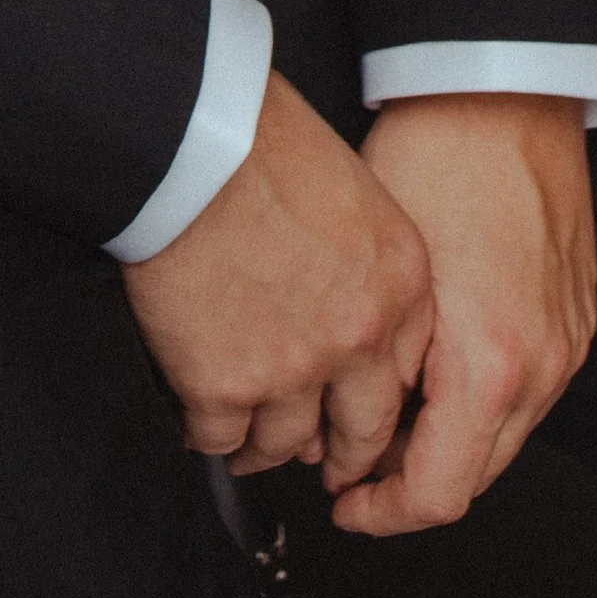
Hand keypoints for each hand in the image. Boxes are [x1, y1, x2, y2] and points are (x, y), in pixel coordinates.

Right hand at [120, 69, 434, 484]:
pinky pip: (219, 438)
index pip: (406, 374)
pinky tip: (200, 422)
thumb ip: (362, 255)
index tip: (359, 409)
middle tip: (322, 460)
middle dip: (340, 452)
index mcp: (399, 282)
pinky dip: (208, 435)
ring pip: (285, 443)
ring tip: (247, 440)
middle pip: (360, 430)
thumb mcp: (351, 185)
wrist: (191, 138)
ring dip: (266, 446)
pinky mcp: (224, 386)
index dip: (377, 399)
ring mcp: (292, 369)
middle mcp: (358, 336)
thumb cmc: (259, 137)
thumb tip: (338, 294)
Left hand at [330, 91, 596, 535]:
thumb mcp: (381, 273)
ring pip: (501, 436)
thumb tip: (343, 425)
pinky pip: (528, 388)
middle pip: (473, 476)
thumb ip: (373, 366)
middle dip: (406, 477)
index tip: (343, 499)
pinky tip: (435, 361)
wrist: (505, 85)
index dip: (379, 512)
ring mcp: (567, 343)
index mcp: (489, 363)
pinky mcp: (576, 317)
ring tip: (384, 402)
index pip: (436, 495)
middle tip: (348, 453)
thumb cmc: (438, 151)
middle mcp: (541, 364)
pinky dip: (482, 397)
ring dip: (445, 437)